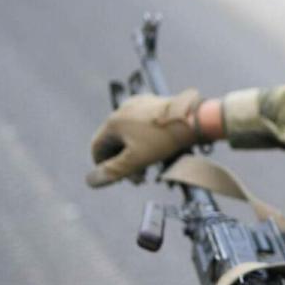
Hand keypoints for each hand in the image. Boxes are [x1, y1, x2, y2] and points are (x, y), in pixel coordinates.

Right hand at [85, 88, 200, 187]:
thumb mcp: (136, 160)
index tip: (117, 179)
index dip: (103, 166)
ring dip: (136, 154)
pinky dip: (146, 141)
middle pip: (115, 141)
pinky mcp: (155, 103)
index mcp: (114, 121)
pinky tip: (160, 153)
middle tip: (139, 179)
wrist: (194, 118)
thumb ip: (113, 172)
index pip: (97, 147)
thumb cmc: (164, 139)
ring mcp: (140, 104)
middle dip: (124, 162)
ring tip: (150, 169)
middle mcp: (123, 109)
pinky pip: (144, 126)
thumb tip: (90, 181)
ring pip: (131, 135)